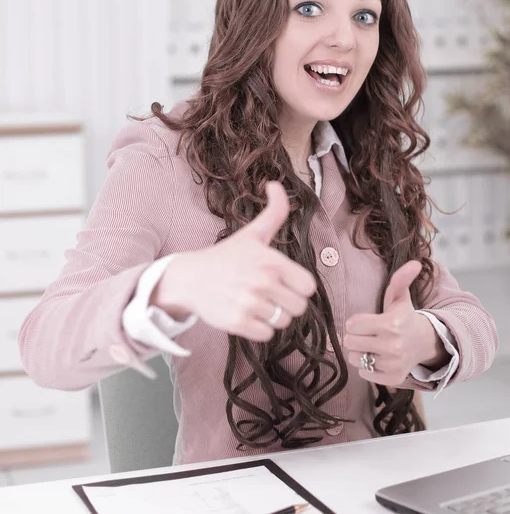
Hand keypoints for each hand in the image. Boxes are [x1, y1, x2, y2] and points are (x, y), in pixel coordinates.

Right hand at [151, 181, 316, 341]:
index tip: (284, 282)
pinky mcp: (237, 323)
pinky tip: (247, 315)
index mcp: (271, 261)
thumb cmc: (227, 257)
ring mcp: (249, 304)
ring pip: (283, 321)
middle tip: (268, 294)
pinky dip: (259, 329)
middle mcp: (262, 282)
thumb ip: (273, 212)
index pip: (308, 287)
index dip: (299, 287)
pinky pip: (267, 335)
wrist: (190, 279)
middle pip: (299, 307)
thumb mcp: (252, 234)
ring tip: (255, 303)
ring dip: (272, 316)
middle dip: (286, 303)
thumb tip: (275, 184)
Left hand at [344, 260, 444, 385]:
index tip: (366, 321)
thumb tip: (414, 262)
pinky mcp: (392, 378)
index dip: (355, 322)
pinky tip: (380, 358)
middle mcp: (392, 345)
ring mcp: (393, 364)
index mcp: (391, 324)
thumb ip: (400, 279)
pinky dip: (368, 367)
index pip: (351, 325)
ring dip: (360, 353)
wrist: (425, 342)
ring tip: (374, 345)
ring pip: (355, 359)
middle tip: (368, 333)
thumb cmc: (405, 317)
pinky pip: (364, 373)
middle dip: (355, 337)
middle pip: (350, 342)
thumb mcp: (400, 297)